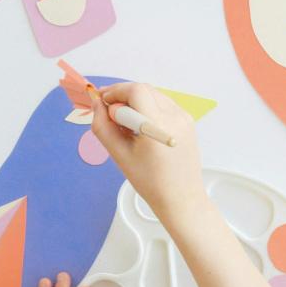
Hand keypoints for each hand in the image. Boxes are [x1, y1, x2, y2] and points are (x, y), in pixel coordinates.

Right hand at [91, 82, 207, 223]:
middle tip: (109, 112)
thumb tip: (97, 105)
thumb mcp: (119, 154)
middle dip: (123, 96)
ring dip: (136, 102)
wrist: (180, 198)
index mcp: (159, 125)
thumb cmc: (151, 182)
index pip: (135, 91)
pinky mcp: (188, 123)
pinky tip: (140, 127)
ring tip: (124, 124)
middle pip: (145, 89)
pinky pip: (165, 105)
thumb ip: (103, 126)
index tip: (101, 102)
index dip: (115, 92)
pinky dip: (149, 109)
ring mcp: (185, 119)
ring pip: (155, 95)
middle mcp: (176, 117)